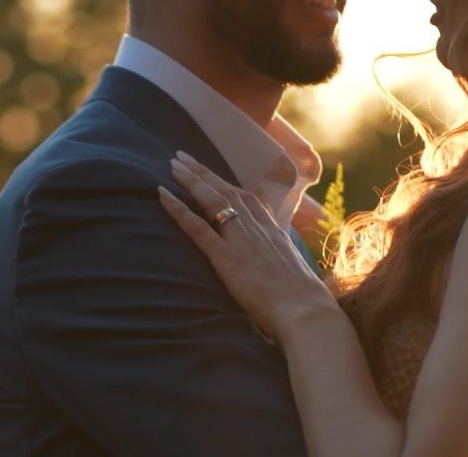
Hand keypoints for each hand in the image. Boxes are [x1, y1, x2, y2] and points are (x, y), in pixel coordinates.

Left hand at [159, 151, 335, 340]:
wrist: (305, 310)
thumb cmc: (305, 302)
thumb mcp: (298, 273)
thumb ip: (285, 264)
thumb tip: (286, 269)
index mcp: (275, 234)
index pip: (251, 200)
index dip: (231, 185)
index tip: (216, 174)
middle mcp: (258, 230)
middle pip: (229, 193)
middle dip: (206, 173)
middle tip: (184, 157)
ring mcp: (241, 241)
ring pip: (213, 201)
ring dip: (192, 180)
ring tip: (174, 165)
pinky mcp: (225, 257)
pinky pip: (197, 227)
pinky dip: (178, 209)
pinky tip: (163, 194)